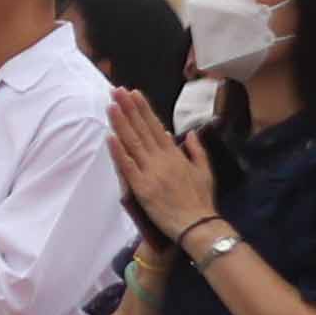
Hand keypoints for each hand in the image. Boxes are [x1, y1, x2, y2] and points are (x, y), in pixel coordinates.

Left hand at [105, 88, 211, 239]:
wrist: (197, 224)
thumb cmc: (201, 200)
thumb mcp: (205, 171)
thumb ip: (196, 150)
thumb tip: (190, 134)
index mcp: (175, 154)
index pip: (156, 126)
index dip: (143, 109)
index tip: (134, 94)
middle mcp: (162, 159)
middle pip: (142, 129)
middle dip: (129, 108)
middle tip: (117, 90)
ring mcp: (151, 172)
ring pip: (133, 143)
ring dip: (121, 123)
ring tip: (111, 105)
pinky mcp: (142, 187)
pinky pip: (128, 166)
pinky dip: (119, 151)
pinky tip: (110, 137)